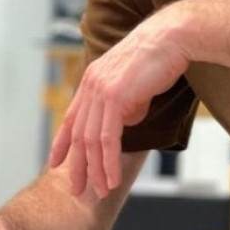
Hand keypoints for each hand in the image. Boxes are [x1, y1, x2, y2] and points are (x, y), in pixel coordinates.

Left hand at [48, 8, 189, 198]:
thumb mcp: (136, 85)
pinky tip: (113, 179)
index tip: (56, 164)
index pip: (71, 118)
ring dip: (96, 171)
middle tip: (79, 190)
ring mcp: (101, 91)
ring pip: (92, 141)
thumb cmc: (160, 58)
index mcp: (92, 81)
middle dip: (78, 166)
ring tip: (102, 191)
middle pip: (79, 135)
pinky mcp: (115, 97)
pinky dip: (109, 163)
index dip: (62, 143)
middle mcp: (91, 86)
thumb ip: (125, 104)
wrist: (172, 38)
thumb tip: (125, 122)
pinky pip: (108, 139)